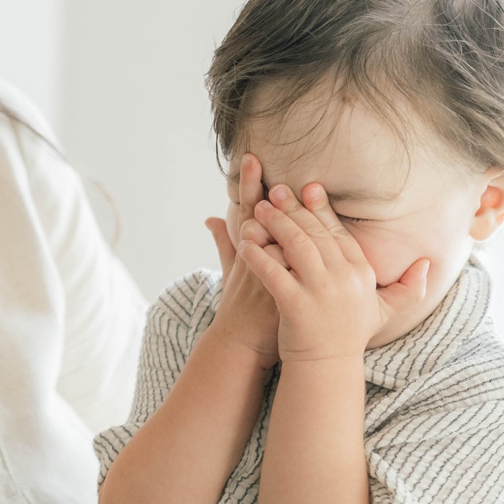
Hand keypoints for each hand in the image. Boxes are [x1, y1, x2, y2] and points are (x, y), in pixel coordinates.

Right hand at [205, 154, 279, 367]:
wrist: (243, 347)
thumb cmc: (242, 308)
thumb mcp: (231, 273)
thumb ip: (224, 243)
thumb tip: (210, 218)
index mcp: (250, 249)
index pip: (249, 210)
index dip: (250, 184)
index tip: (252, 156)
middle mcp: (255, 256)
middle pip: (255, 215)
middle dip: (254, 188)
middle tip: (254, 157)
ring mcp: (265, 272)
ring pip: (268, 238)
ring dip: (269, 214)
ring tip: (273, 186)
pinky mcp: (276, 291)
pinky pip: (281, 268)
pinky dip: (284, 252)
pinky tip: (293, 230)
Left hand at [240, 184, 430, 360]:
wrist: (327, 368)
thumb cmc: (350, 336)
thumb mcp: (386, 311)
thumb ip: (408, 287)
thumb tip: (428, 263)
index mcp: (360, 272)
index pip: (339, 233)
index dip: (322, 209)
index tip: (309, 187)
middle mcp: (343, 278)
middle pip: (315, 233)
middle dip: (294, 209)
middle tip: (275, 190)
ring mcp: (320, 291)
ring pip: (296, 246)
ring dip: (275, 224)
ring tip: (258, 209)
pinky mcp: (296, 304)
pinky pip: (274, 272)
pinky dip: (258, 254)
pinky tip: (244, 241)